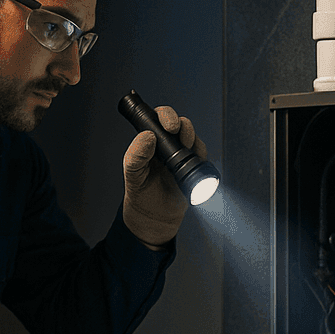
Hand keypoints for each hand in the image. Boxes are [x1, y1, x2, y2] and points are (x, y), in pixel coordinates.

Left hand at [122, 106, 207, 248]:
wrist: (155, 217)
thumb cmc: (141, 192)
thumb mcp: (132, 174)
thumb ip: (136, 155)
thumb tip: (147, 137)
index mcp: (151, 141)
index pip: (159, 118)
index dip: (165, 116)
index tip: (167, 126)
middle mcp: (168, 144)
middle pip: (179, 123)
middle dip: (181, 124)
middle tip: (176, 131)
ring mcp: (183, 155)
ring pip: (193, 137)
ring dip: (192, 138)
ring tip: (185, 150)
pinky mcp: (194, 167)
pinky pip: (202, 155)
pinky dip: (201, 156)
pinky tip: (195, 163)